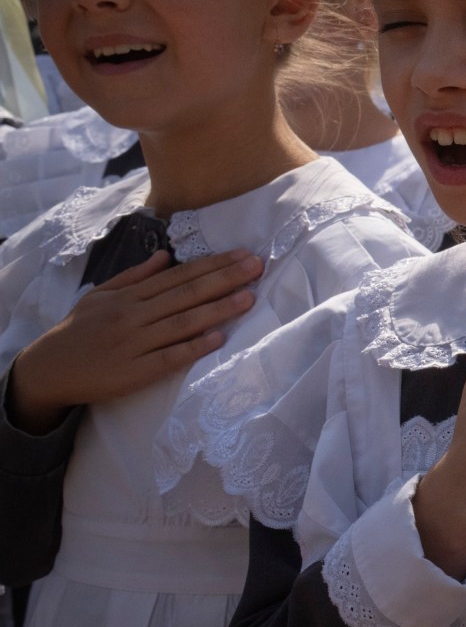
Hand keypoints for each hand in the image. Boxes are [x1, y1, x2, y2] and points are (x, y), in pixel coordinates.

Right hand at [6, 248, 263, 432]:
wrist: (48, 368)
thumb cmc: (79, 330)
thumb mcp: (100, 296)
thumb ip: (134, 276)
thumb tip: (166, 255)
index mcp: (128, 297)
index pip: (178, 277)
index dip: (212, 265)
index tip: (242, 255)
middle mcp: (133, 316)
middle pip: (185, 294)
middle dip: (224, 279)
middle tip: (257, 267)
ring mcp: (134, 343)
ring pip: (182, 323)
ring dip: (217, 309)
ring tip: (249, 298)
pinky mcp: (134, 372)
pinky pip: (169, 358)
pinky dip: (194, 348)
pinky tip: (219, 339)